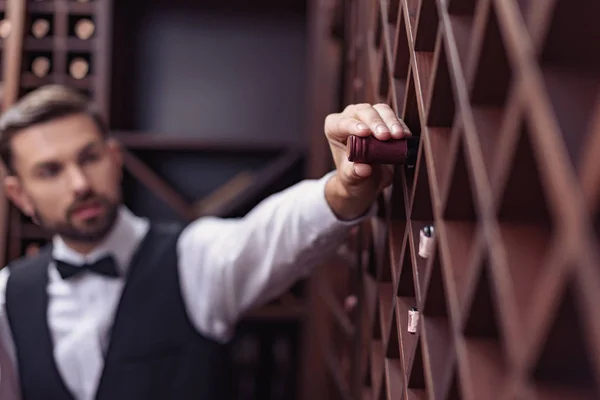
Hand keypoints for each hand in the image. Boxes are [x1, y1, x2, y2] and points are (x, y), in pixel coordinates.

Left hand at [323, 103, 410, 219]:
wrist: (367, 180)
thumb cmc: (354, 177)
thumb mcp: (351, 179)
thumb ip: (355, 174)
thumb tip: (363, 170)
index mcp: (334, 129)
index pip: (342, 123)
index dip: (353, 126)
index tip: (365, 133)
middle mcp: (350, 118)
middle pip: (363, 111)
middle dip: (375, 122)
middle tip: (385, 136)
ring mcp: (368, 117)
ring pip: (381, 110)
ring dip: (391, 121)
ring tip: (398, 136)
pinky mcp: (385, 120)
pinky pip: (394, 117)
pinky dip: (401, 126)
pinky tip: (405, 136)